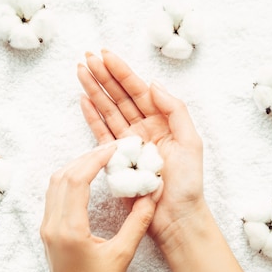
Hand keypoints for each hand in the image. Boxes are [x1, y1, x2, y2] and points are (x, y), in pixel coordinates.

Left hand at [33, 145, 161, 271]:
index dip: (95, 159)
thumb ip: (137, 222)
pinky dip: (70, 178)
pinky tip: (87, 177)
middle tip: (111, 150)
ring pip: (55, 183)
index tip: (114, 149)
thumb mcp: (123, 255)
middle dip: (86, 158)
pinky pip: (55, 194)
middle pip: (63, 175)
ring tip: (101, 159)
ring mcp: (47, 226)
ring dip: (76, 166)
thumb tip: (151, 194)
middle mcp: (52, 223)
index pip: (77, 180)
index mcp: (69, 229)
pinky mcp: (48, 229)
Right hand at [78, 50, 207, 252]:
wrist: (175, 217)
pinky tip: (83, 100)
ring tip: (80, 72)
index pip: (138, 90)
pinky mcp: (116, 159)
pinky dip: (92, 116)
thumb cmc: (188, 183)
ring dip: (94, 91)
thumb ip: (174, 110)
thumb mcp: (191, 141)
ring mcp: (128, 143)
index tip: (105, 54)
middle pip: (119, 96)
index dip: (121, 71)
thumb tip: (152, 84)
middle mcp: (144, 129)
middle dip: (103, 76)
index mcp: (162, 122)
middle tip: (86, 57)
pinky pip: (101, 133)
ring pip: (108, 110)